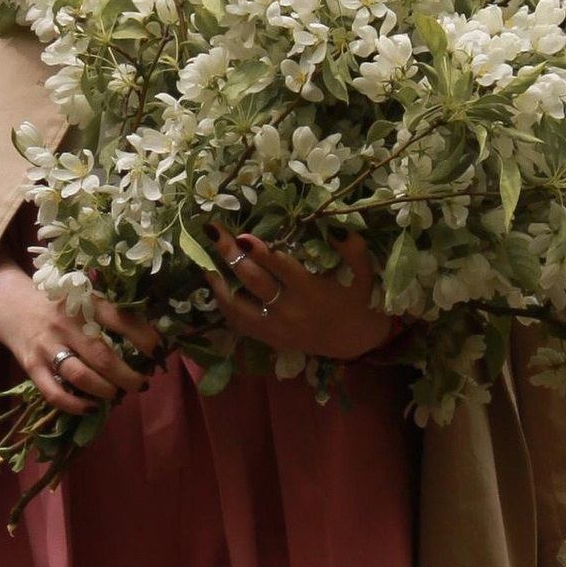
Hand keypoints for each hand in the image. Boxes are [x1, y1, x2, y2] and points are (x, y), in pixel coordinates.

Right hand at [0, 258, 158, 415]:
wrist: (11, 305)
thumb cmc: (59, 305)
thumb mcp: (83, 298)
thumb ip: (109, 315)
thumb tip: (150, 340)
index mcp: (85, 303)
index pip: (121, 320)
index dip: (144, 338)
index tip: (159, 352)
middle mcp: (67, 324)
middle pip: (103, 356)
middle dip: (128, 376)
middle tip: (141, 384)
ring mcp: (47, 346)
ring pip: (80, 376)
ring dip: (104, 390)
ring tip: (117, 394)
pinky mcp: (31, 366)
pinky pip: (54, 393)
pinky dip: (75, 405)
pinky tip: (90, 408)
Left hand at [206, 227, 395, 362]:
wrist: (352, 339)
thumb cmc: (356, 298)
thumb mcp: (363, 273)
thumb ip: (353, 249)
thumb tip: (336, 227)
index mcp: (310, 290)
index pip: (280, 268)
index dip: (260, 251)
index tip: (242, 235)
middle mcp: (288, 310)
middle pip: (252, 280)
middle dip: (229, 254)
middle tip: (212, 231)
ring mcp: (275, 327)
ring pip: (237, 305)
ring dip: (217, 282)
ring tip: (203, 261)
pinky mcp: (268, 337)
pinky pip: (238, 322)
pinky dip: (224, 304)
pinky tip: (214, 285)